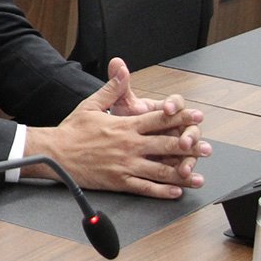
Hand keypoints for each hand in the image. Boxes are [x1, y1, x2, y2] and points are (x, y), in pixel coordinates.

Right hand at [24, 68, 208, 198]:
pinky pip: (145, 187)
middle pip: (166, 144)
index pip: (159, 119)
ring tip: (197, 175)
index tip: (197, 116)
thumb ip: (112, 89)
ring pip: (160, 169)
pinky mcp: (118, 181)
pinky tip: (175, 191)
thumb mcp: (91, 104)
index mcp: (124, 125)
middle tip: (207, 148)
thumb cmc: (72, 130)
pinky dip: (162, 191)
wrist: (54, 153)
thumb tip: (122, 69)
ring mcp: (125, 165)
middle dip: (190, 146)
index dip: (181, 117)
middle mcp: (128, 145)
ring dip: (182, 172)